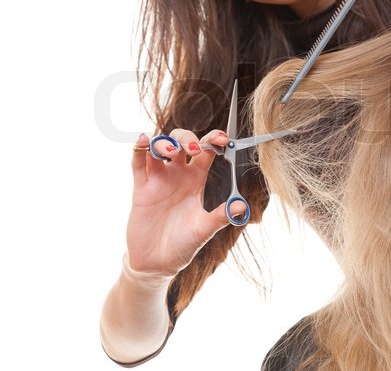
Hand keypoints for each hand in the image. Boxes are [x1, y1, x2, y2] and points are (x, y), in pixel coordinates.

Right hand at [126, 129, 240, 276]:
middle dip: (187, 138)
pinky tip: (142, 139)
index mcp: (197, 180)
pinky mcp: (141, 188)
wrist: (158, 262)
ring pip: (159, 147)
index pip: (206, 151)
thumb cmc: (184, 244)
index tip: (221, 137)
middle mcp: (178, 175)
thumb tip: (242, 207)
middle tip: (192, 149)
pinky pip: (138, 163)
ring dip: (164, 142)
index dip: (213, 140)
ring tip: (170, 152)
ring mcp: (159, 179)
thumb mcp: (204, 229)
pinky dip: (139, 148)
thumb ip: (221, 216)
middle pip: (182, 142)